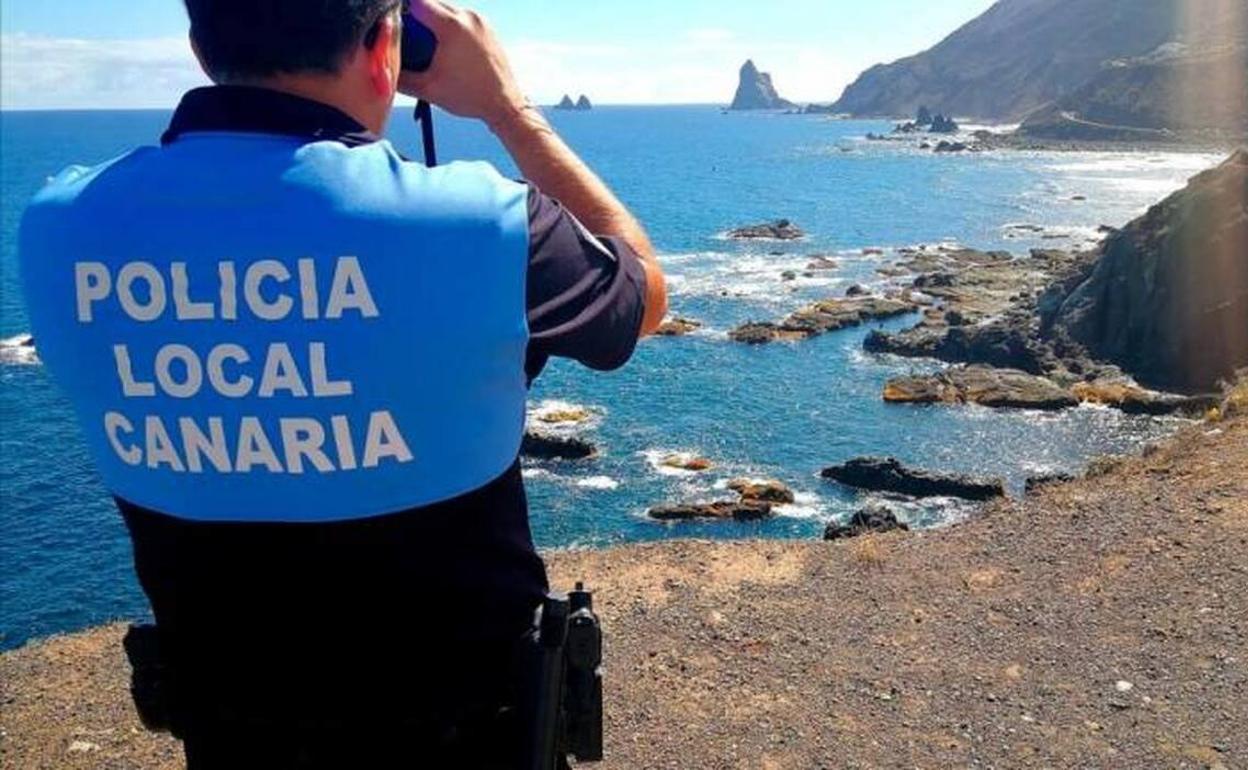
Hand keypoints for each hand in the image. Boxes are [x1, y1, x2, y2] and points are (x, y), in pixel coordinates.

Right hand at [399, 1, 528, 130]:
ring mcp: (480, 20)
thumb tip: (381, 67)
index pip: (418, 2)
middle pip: (433, 1)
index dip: (402, 10)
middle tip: (409, 32)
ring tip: (428, 40)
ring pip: (449, 8)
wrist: (504, 104)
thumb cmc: (469, 97)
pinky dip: (451, 24)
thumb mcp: (428, 89)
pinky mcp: (487, 27)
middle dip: (418, 14)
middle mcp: (468, 17)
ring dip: (435, 18)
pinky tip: (446, 44)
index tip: (395, 21)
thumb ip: (400, 76)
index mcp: (452, 27)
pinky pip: (463, 17)